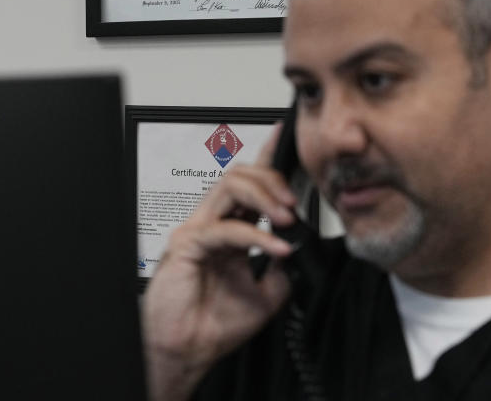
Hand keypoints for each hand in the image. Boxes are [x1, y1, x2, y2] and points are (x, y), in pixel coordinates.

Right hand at [141, 125, 296, 400]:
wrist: (188, 352)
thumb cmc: (214, 325)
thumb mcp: (267, 294)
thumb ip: (283, 266)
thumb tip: (301, 246)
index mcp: (229, 229)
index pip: (248, 184)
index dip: (265, 156)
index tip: (285, 137)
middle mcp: (212, 223)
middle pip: (239, 175)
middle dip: (271, 180)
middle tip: (292, 203)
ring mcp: (197, 230)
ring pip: (229, 187)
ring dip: (264, 197)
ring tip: (285, 219)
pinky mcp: (188, 245)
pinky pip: (225, 228)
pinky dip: (256, 236)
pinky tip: (275, 248)